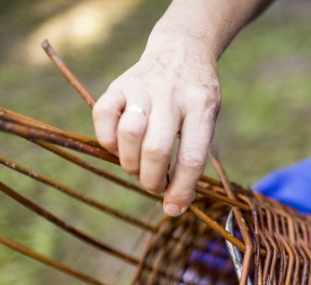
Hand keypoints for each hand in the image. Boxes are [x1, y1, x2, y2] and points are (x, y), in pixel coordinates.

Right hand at [93, 34, 220, 215]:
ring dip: (130, 163)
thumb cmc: (195, 97)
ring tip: (138, 167)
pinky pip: (102, 116)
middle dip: (152, 180)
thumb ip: (192, 155)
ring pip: (129, 134)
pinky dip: (107, 141)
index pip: (191, 157)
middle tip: (155, 186)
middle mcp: (172, 95)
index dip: (181, 189)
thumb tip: (174, 204)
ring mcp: (143, 87)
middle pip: (156, 149)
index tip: (174, 209)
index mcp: (201, 106)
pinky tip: (120, 146)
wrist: (181, 48)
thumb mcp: (208, 119)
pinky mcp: (119, 85)